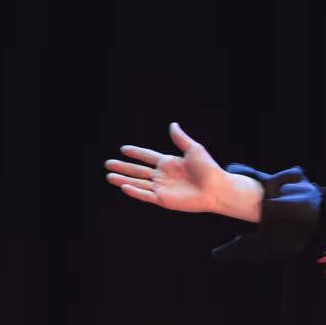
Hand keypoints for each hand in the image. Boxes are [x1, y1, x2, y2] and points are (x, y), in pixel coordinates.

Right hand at [105, 122, 240, 214]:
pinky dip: (134, 191)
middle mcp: (163, 175)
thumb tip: (173, 124)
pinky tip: (123, 186)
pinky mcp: (164, 200)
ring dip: (123, 180)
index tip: (123, 149)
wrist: (217, 188)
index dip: (136, 153)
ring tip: (109, 176)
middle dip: (123, 167)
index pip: (147, 156)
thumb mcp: (193, 149)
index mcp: (169, 163)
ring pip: (137, 183)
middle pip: (138, 170)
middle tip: (108, 163)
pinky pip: (145, 195)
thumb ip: (180, 138)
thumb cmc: (209, 169)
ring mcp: (162, 188)